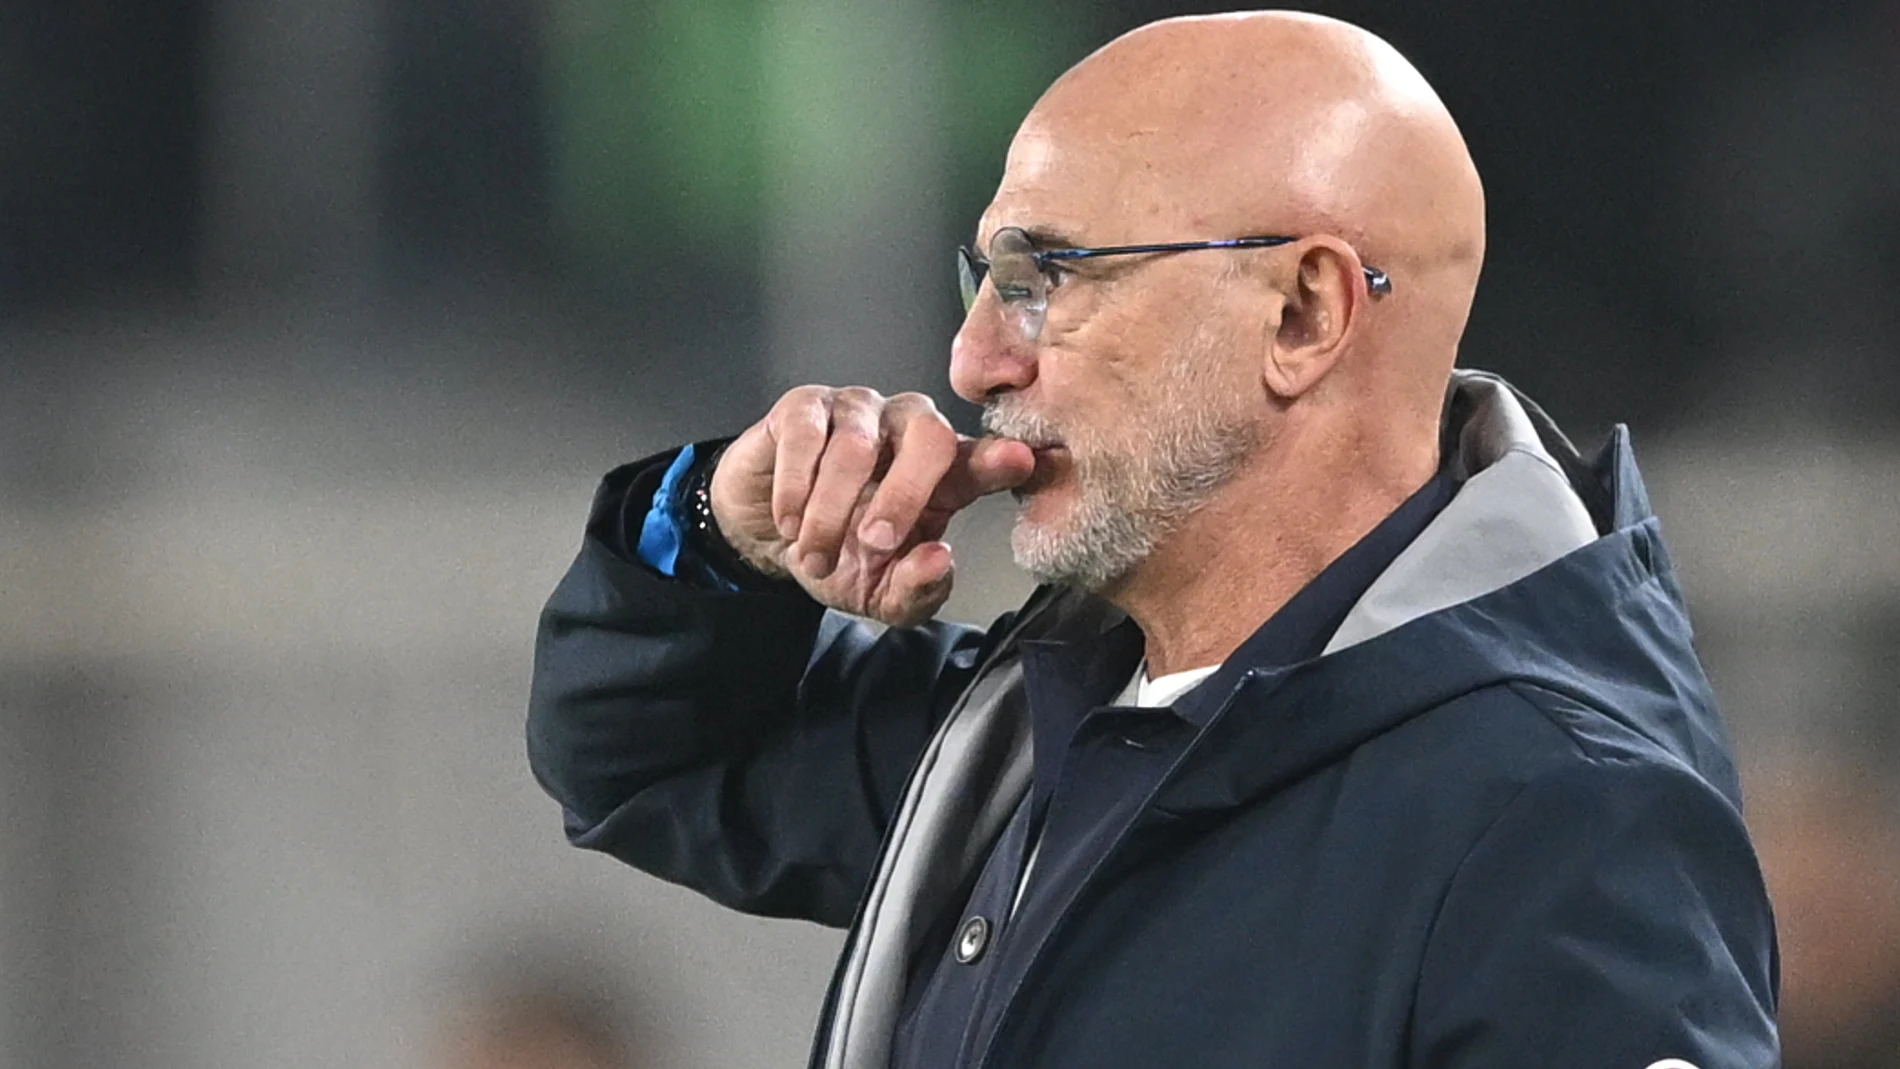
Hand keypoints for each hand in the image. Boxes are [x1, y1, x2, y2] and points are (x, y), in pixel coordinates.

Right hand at [709, 386, 1034, 626]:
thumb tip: (939, 561)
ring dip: (831, 512)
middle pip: (930, 437)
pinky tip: (790, 520)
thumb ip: (917, 589)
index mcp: (944, 475)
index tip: (1019, 462)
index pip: (983, 460)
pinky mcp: (805, 407)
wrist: (768, 537)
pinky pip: (805, 434)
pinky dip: (796, 486)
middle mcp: (908, 432)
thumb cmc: (838, 554)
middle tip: (875, 543)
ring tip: (815, 554)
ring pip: (857, 445)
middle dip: (904, 495)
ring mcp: (858, 413)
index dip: (1000, 459)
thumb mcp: (880, 594)